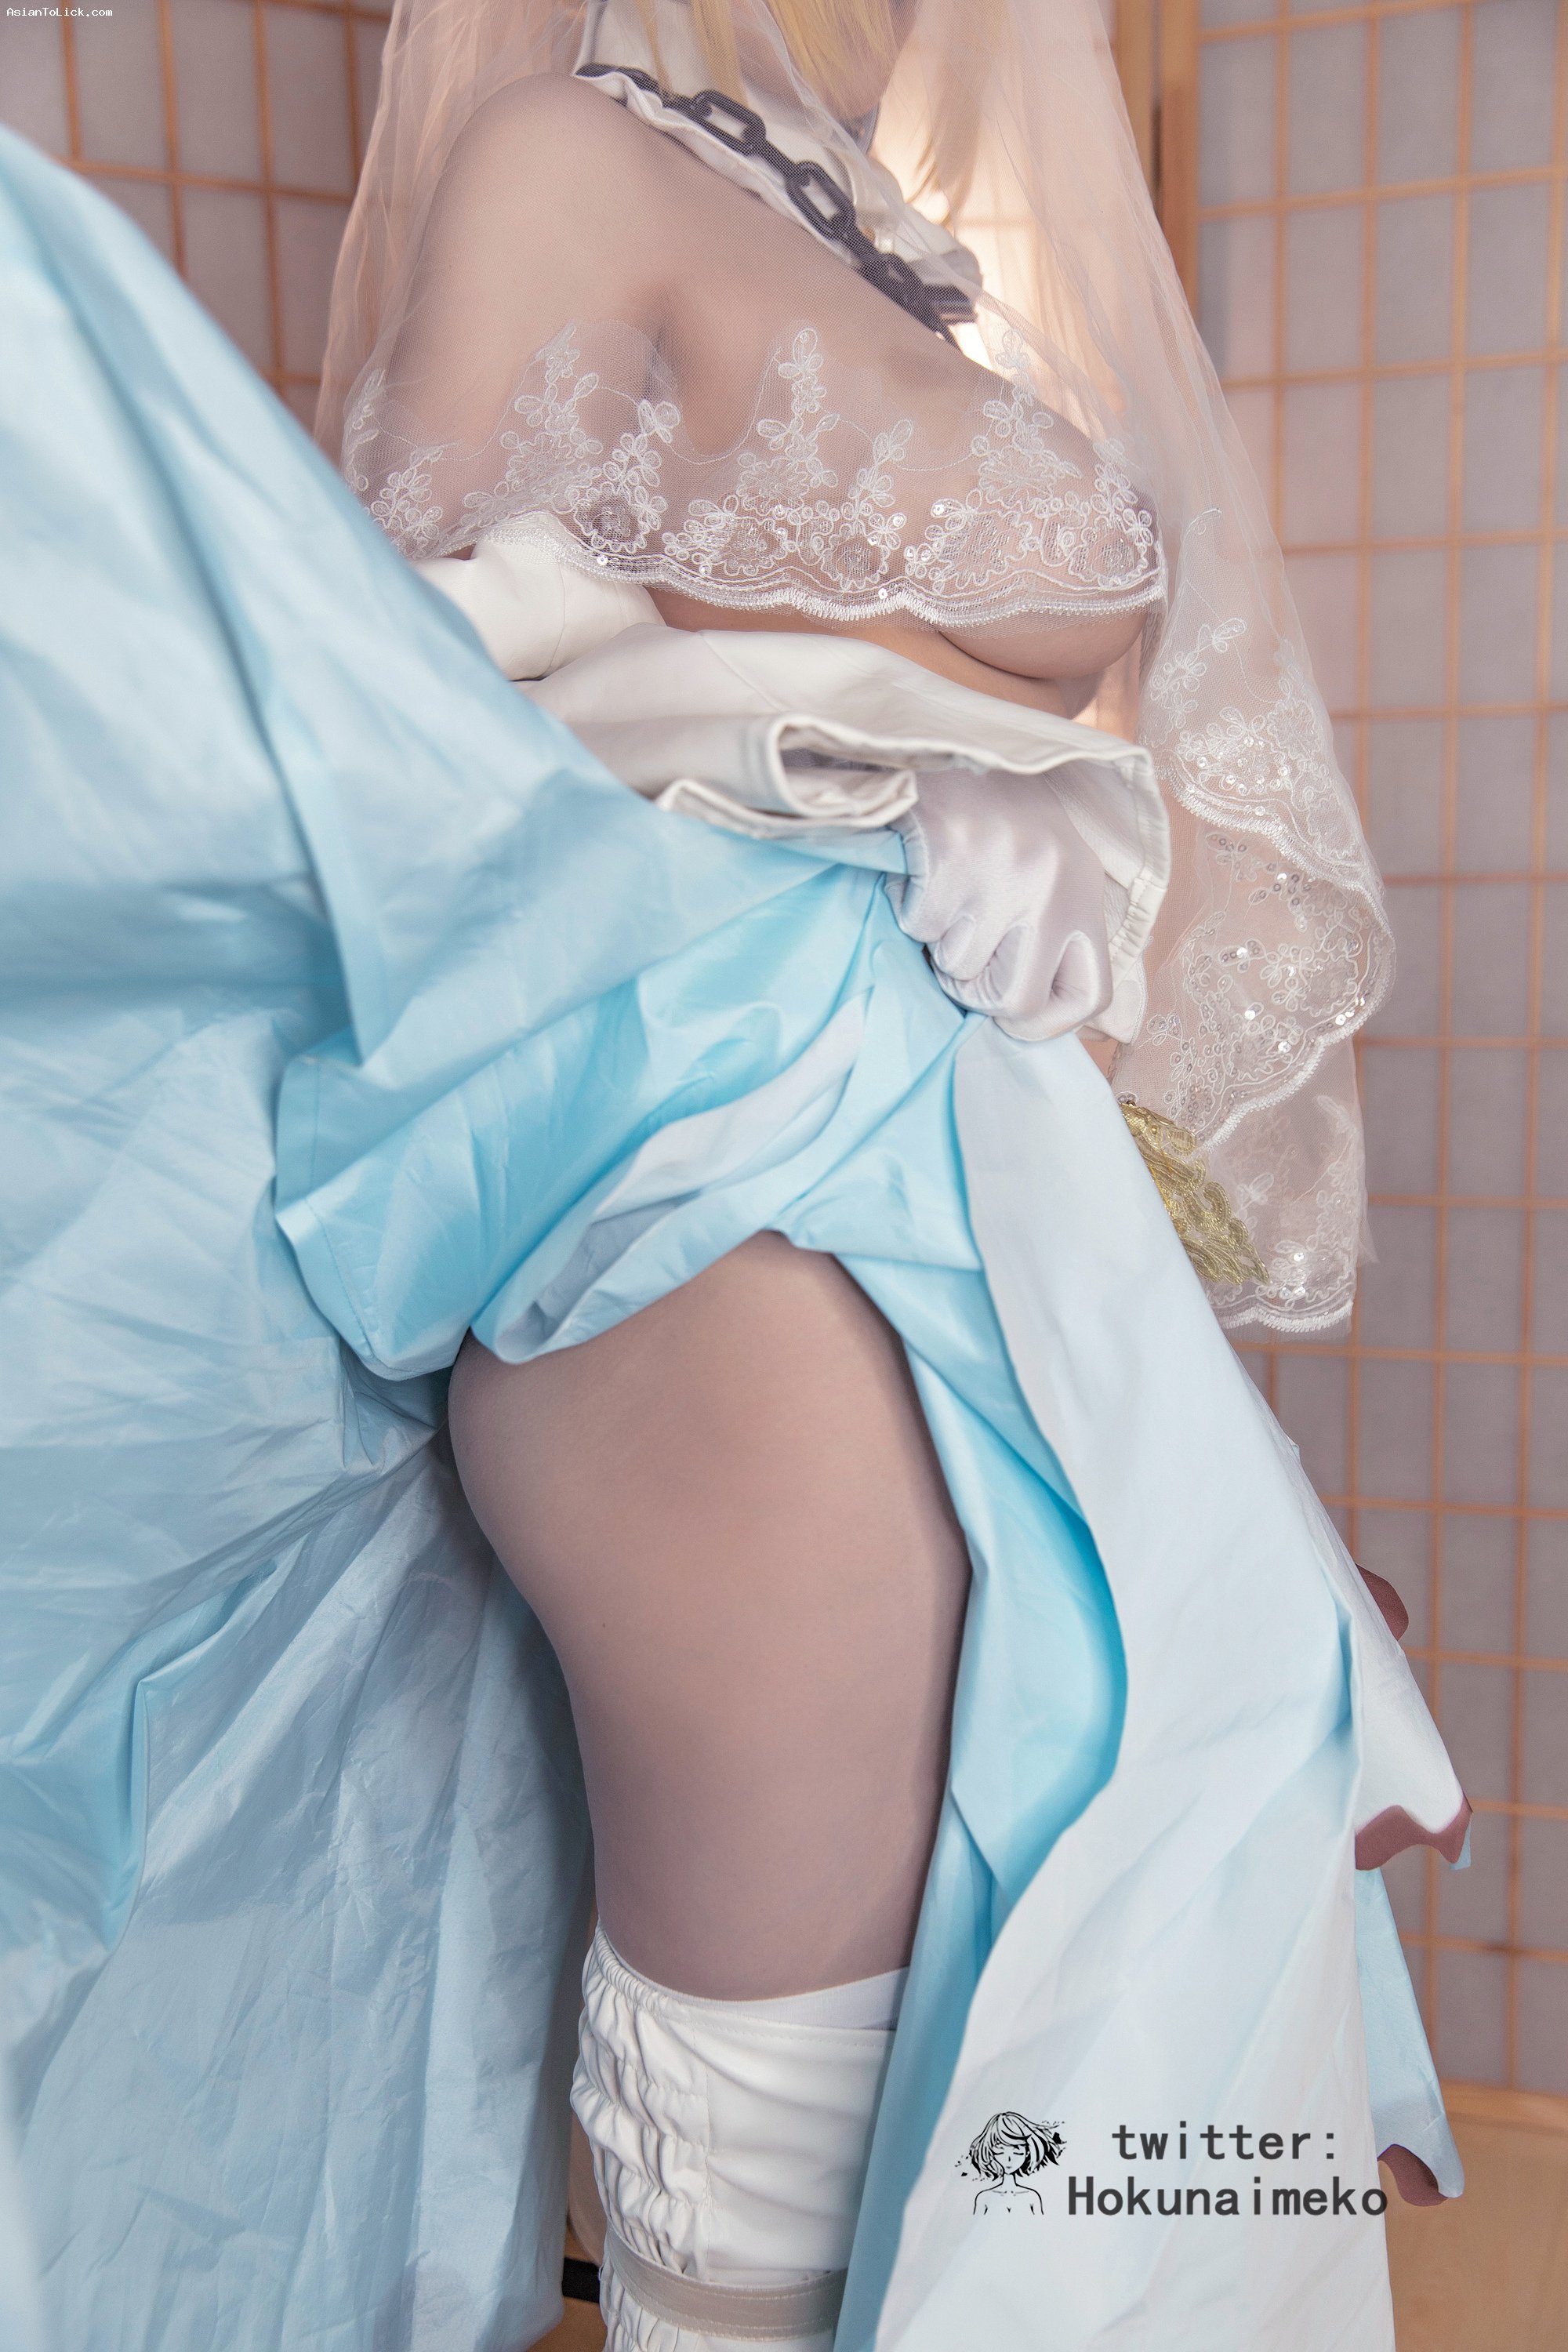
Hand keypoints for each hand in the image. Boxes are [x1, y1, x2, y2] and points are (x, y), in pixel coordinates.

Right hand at [887, 769, 1114, 1041]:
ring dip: (941, 942)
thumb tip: (1034, 1020)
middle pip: (1013, 998)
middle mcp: (1053, 885)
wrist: (948, 746)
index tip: (1014, 1012)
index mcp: (1084, 894)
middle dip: (977, 991)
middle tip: (963, 952)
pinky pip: (921, 928)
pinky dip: (911, 910)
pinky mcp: (950, 857)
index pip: (1090, 994)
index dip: (1046, 1020)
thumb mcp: (1050, 874)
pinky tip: (923, 875)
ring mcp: (1002, 871)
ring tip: (948, 895)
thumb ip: (1053, 938)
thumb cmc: (997, 824)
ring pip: (958, 966)